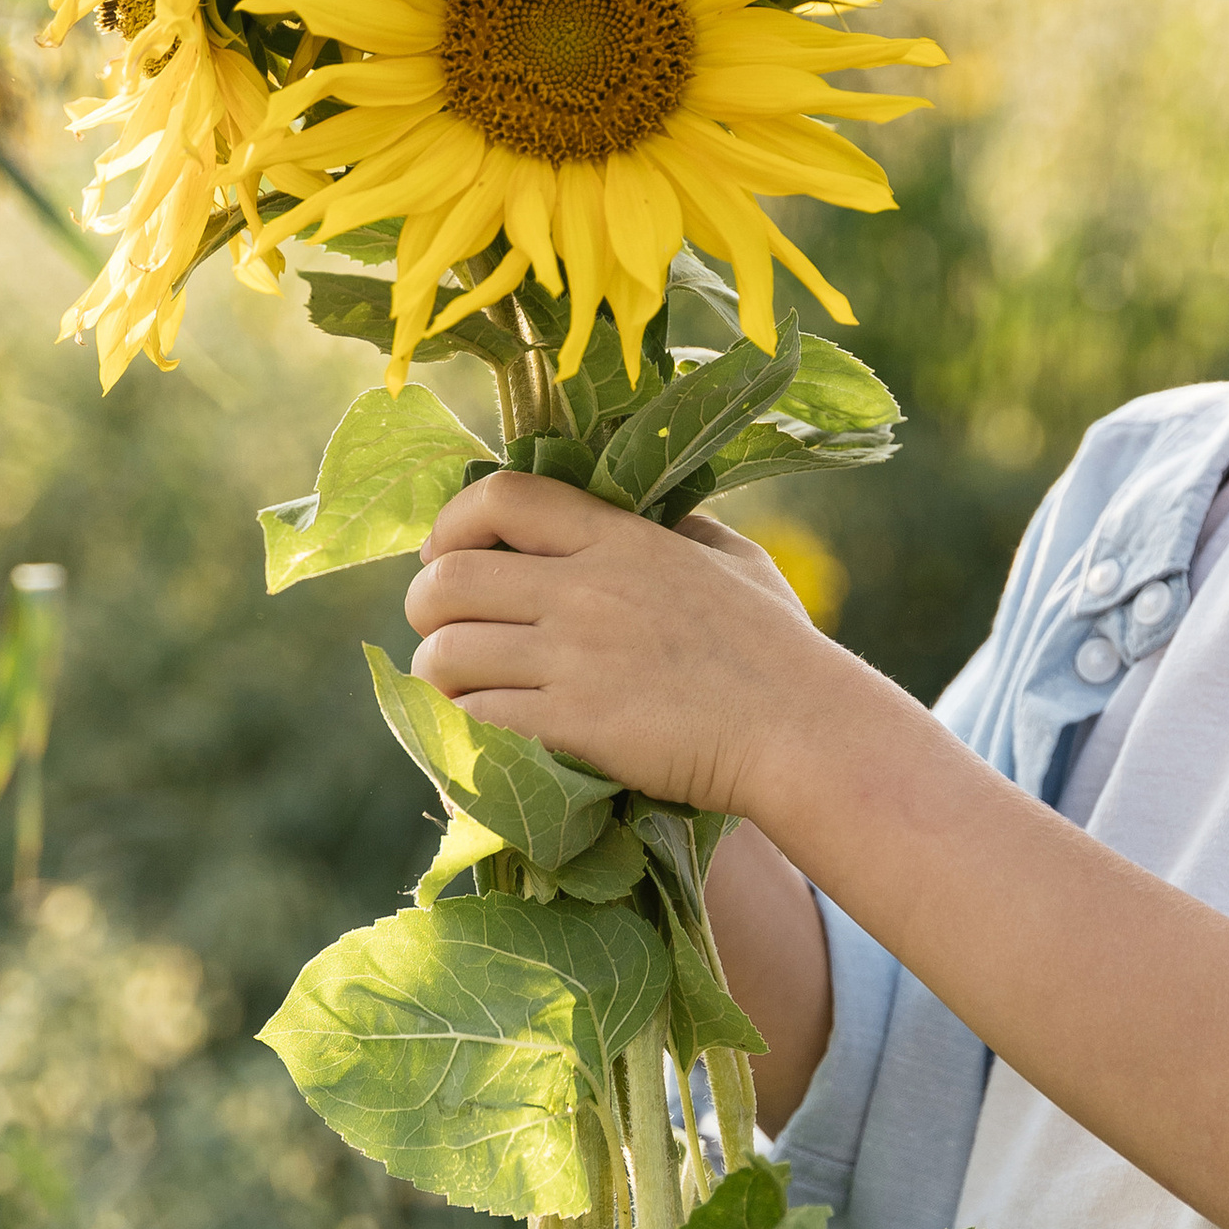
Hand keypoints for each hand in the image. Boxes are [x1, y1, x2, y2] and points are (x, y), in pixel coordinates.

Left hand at [404, 472, 831, 815]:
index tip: (446, 556)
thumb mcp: (733, 559)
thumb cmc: (780, 648)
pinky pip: (479, 718)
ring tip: (461, 688)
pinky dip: (470, 727)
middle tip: (443, 632)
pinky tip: (492, 732)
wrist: (802, 731)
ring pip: (448, 655)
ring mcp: (577, 659)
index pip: (500, 496)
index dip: (450, 524)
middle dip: (426, 608)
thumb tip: (639, 510)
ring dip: (439, 674)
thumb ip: (677, 528)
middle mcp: (586, 590)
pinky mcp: (576, 726)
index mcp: (620, 538)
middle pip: (448, 580)